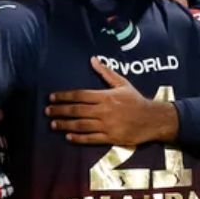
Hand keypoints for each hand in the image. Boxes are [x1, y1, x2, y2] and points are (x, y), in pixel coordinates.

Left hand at [46, 59, 179, 146]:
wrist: (152, 119)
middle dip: (60, 111)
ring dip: (65, 125)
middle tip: (47, 111)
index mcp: (106, 96)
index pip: (80, 95)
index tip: (52, 98)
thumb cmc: (136, 100)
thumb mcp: (122, 84)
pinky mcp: (111, 138)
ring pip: (81, 125)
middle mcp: (104, 110)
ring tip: (53, 124)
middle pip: (77, 110)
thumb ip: (106, 72)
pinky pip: (91, 138)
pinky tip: (68, 137)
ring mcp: (107, 125)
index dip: (64, 96)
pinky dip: (79, 138)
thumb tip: (93, 60)